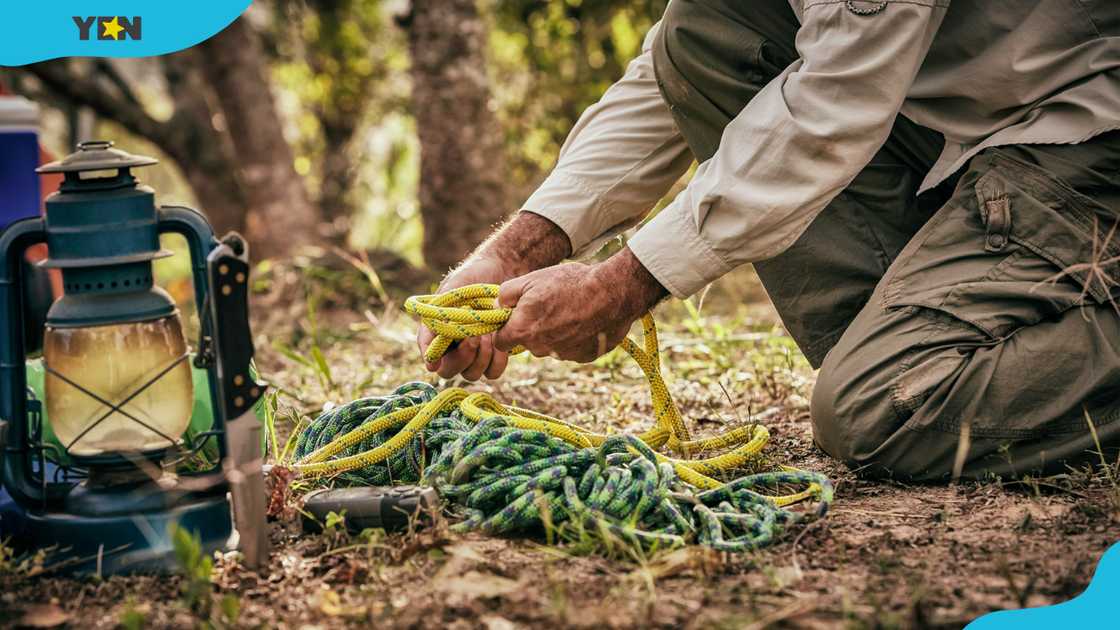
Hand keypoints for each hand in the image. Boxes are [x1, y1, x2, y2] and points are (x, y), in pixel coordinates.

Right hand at [417, 212, 570, 379]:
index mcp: (438, 335)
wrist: (501, 271)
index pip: (432, 359)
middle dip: (463, 357)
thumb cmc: (470, 280)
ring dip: (482, 356)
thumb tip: (429, 355)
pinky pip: (493, 372)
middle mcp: (453, 349)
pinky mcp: (494, 355)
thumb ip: (438, 317)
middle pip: (451, 372)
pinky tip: (501, 342)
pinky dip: (498, 360)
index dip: (436, 361)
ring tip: (489, 332)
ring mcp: (474, 354)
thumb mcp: (449, 294)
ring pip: (472, 374)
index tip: (441, 358)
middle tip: (475, 337)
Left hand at [494, 247, 666, 362]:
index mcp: (522, 332)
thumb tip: (498, 305)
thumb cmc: (569, 283)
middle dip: (532, 328)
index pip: (500, 341)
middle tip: (547, 306)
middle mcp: (540, 349)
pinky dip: (574, 337)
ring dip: (554, 333)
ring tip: (569, 309)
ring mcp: (563, 355)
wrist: (612, 292)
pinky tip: (584, 319)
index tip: (516, 315)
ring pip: (550, 346)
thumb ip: (506, 294)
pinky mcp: (584, 357)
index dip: (505, 327)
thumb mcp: (531, 279)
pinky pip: (571, 349)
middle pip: (527, 343)